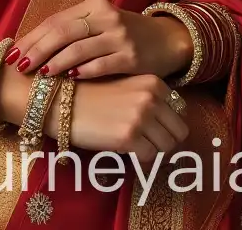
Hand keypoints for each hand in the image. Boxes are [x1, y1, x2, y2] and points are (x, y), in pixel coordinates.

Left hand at [10, 0, 192, 78]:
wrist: (167, 40)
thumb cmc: (125, 34)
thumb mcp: (101, 23)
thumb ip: (74, 30)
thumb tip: (32, 46)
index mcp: (94, 4)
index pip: (56, 20)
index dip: (32, 37)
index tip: (13, 53)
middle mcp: (106, 17)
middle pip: (63, 32)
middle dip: (37, 50)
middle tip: (19, 65)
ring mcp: (120, 37)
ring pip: (79, 49)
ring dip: (55, 62)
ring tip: (39, 74)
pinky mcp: (131, 58)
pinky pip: (101, 65)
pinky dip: (83, 72)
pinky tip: (70, 78)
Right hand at [45, 74, 189, 163]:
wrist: (61, 100)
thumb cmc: (91, 93)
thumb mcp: (125, 85)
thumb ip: (148, 97)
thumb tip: (170, 120)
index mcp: (153, 82)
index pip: (180, 111)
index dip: (167, 124)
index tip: (154, 129)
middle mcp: (151, 97)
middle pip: (179, 132)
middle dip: (165, 140)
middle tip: (147, 143)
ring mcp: (141, 117)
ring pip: (167, 148)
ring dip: (153, 150)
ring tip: (134, 146)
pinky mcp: (128, 137)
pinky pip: (149, 158)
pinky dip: (140, 159)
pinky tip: (125, 150)